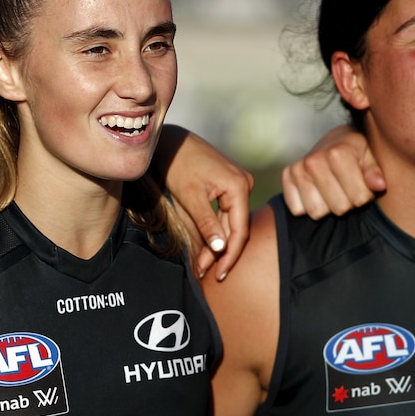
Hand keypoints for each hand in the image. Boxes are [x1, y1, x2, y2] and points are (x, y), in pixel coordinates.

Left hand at [152, 125, 253, 279]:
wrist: (170, 141)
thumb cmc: (178, 165)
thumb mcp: (190, 197)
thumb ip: (206, 223)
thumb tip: (219, 249)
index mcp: (239, 186)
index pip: (239, 230)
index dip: (229, 255)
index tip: (218, 274)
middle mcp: (244, 184)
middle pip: (236, 228)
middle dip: (220, 252)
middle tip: (204, 272)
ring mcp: (238, 183)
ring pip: (231, 222)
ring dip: (217, 242)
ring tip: (202, 263)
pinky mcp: (228, 184)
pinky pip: (226, 212)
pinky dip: (215, 229)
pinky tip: (206, 244)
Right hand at [282, 124, 384, 218]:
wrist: (334, 141)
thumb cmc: (356, 152)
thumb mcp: (370, 156)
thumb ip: (375, 172)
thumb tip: (379, 185)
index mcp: (338, 153)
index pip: (359, 199)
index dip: (366, 196)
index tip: (363, 185)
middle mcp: (314, 161)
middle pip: (339, 209)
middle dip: (348, 203)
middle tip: (347, 189)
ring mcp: (298, 169)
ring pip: (316, 212)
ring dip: (328, 207)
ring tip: (333, 191)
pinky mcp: (286, 176)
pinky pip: (297, 210)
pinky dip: (308, 206)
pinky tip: (317, 192)